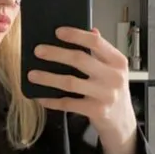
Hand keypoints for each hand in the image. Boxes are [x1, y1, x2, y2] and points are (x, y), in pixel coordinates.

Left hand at [28, 27, 140, 153]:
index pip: (96, 42)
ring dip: (48, 77)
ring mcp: (105, 95)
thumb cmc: (113, 91)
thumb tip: (90, 30)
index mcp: (118, 61)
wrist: (122, 123)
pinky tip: (40, 97)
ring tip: (32, 74)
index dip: (75, 35)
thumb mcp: (114, 69)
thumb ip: (102, 51)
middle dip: (56, 54)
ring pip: (70, 82)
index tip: (57, 32)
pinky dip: (52, 100)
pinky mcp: (96, 111)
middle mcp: (113, 76)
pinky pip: (68, 103)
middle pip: (80, 59)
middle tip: (38, 51)